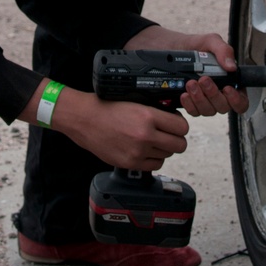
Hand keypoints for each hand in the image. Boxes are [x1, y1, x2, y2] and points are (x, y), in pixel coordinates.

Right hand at [45, 87, 189, 170]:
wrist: (84, 119)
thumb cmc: (105, 107)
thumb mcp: (133, 101)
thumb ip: (154, 110)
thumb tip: (172, 118)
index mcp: (147, 116)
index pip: (182, 127)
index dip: (180, 125)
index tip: (175, 124)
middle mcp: (145, 135)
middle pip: (179, 144)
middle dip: (176, 139)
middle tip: (168, 134)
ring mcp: (138, 152)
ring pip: (168, 155)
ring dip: (163, 148)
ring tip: (151, 140)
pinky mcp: (131, 163)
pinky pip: (155, 165)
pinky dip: (153, 158)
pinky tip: (144, 149)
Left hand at [124, 26, 248, 115]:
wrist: (168, 48)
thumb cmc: (193, 45)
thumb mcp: (209, 41)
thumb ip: (223, 50)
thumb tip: (232, 67)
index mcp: (228, 82)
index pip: (240, 101)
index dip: (237, 100)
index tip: (227, 89)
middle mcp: (217, 94)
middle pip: (223, 107)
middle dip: (213, 95)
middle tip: (203, 80)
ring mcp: (203, 100)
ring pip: (208, 111)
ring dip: (200, 99)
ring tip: (191, 84)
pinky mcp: (189, 103)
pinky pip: (193, 112)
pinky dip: (189, 105)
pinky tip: (184, 94)